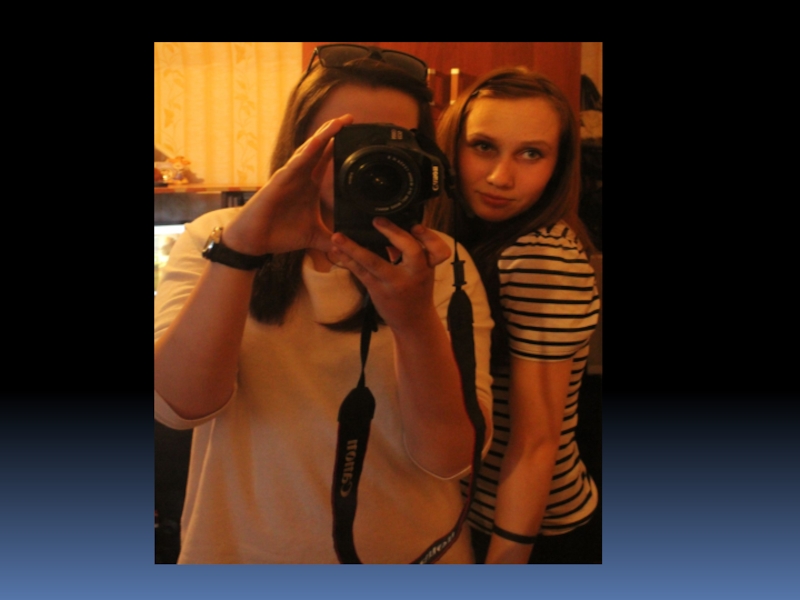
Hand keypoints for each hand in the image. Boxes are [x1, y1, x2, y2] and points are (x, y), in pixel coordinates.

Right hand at [222, 115, 353, 255]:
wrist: (255, 242)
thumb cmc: (281, 234)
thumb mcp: (314, 237)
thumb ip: (332, 239)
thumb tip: (349, 246)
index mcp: (310, 185)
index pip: (326, 160)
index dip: (339, 145)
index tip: (355, 134)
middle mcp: (300, 176)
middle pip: (319, 149)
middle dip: (333, 132)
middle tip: (350, 118)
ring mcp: (289, 177)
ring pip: (307, 151)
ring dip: (322, 136)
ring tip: (337, 122)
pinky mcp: (279, 182)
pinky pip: (294, 164)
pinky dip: (305, 153)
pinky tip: (316, 142)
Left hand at [327, 218, 450, 332]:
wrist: (413, 321)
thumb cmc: (417, 289)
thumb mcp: (423, 270)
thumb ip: (411, 250)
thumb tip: (391, 225)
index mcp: (428, 266)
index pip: (437, 249)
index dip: (428, 235)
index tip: (416, 225)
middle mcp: (414, 274)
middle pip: (409, 251)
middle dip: (393, 233)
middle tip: (377, 220)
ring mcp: (394, 283)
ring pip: (373, 262)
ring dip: (353, 248)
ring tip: (337, 236)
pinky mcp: (378, 290)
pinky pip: (361, 272)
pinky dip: (348, 260)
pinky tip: (337, 251)